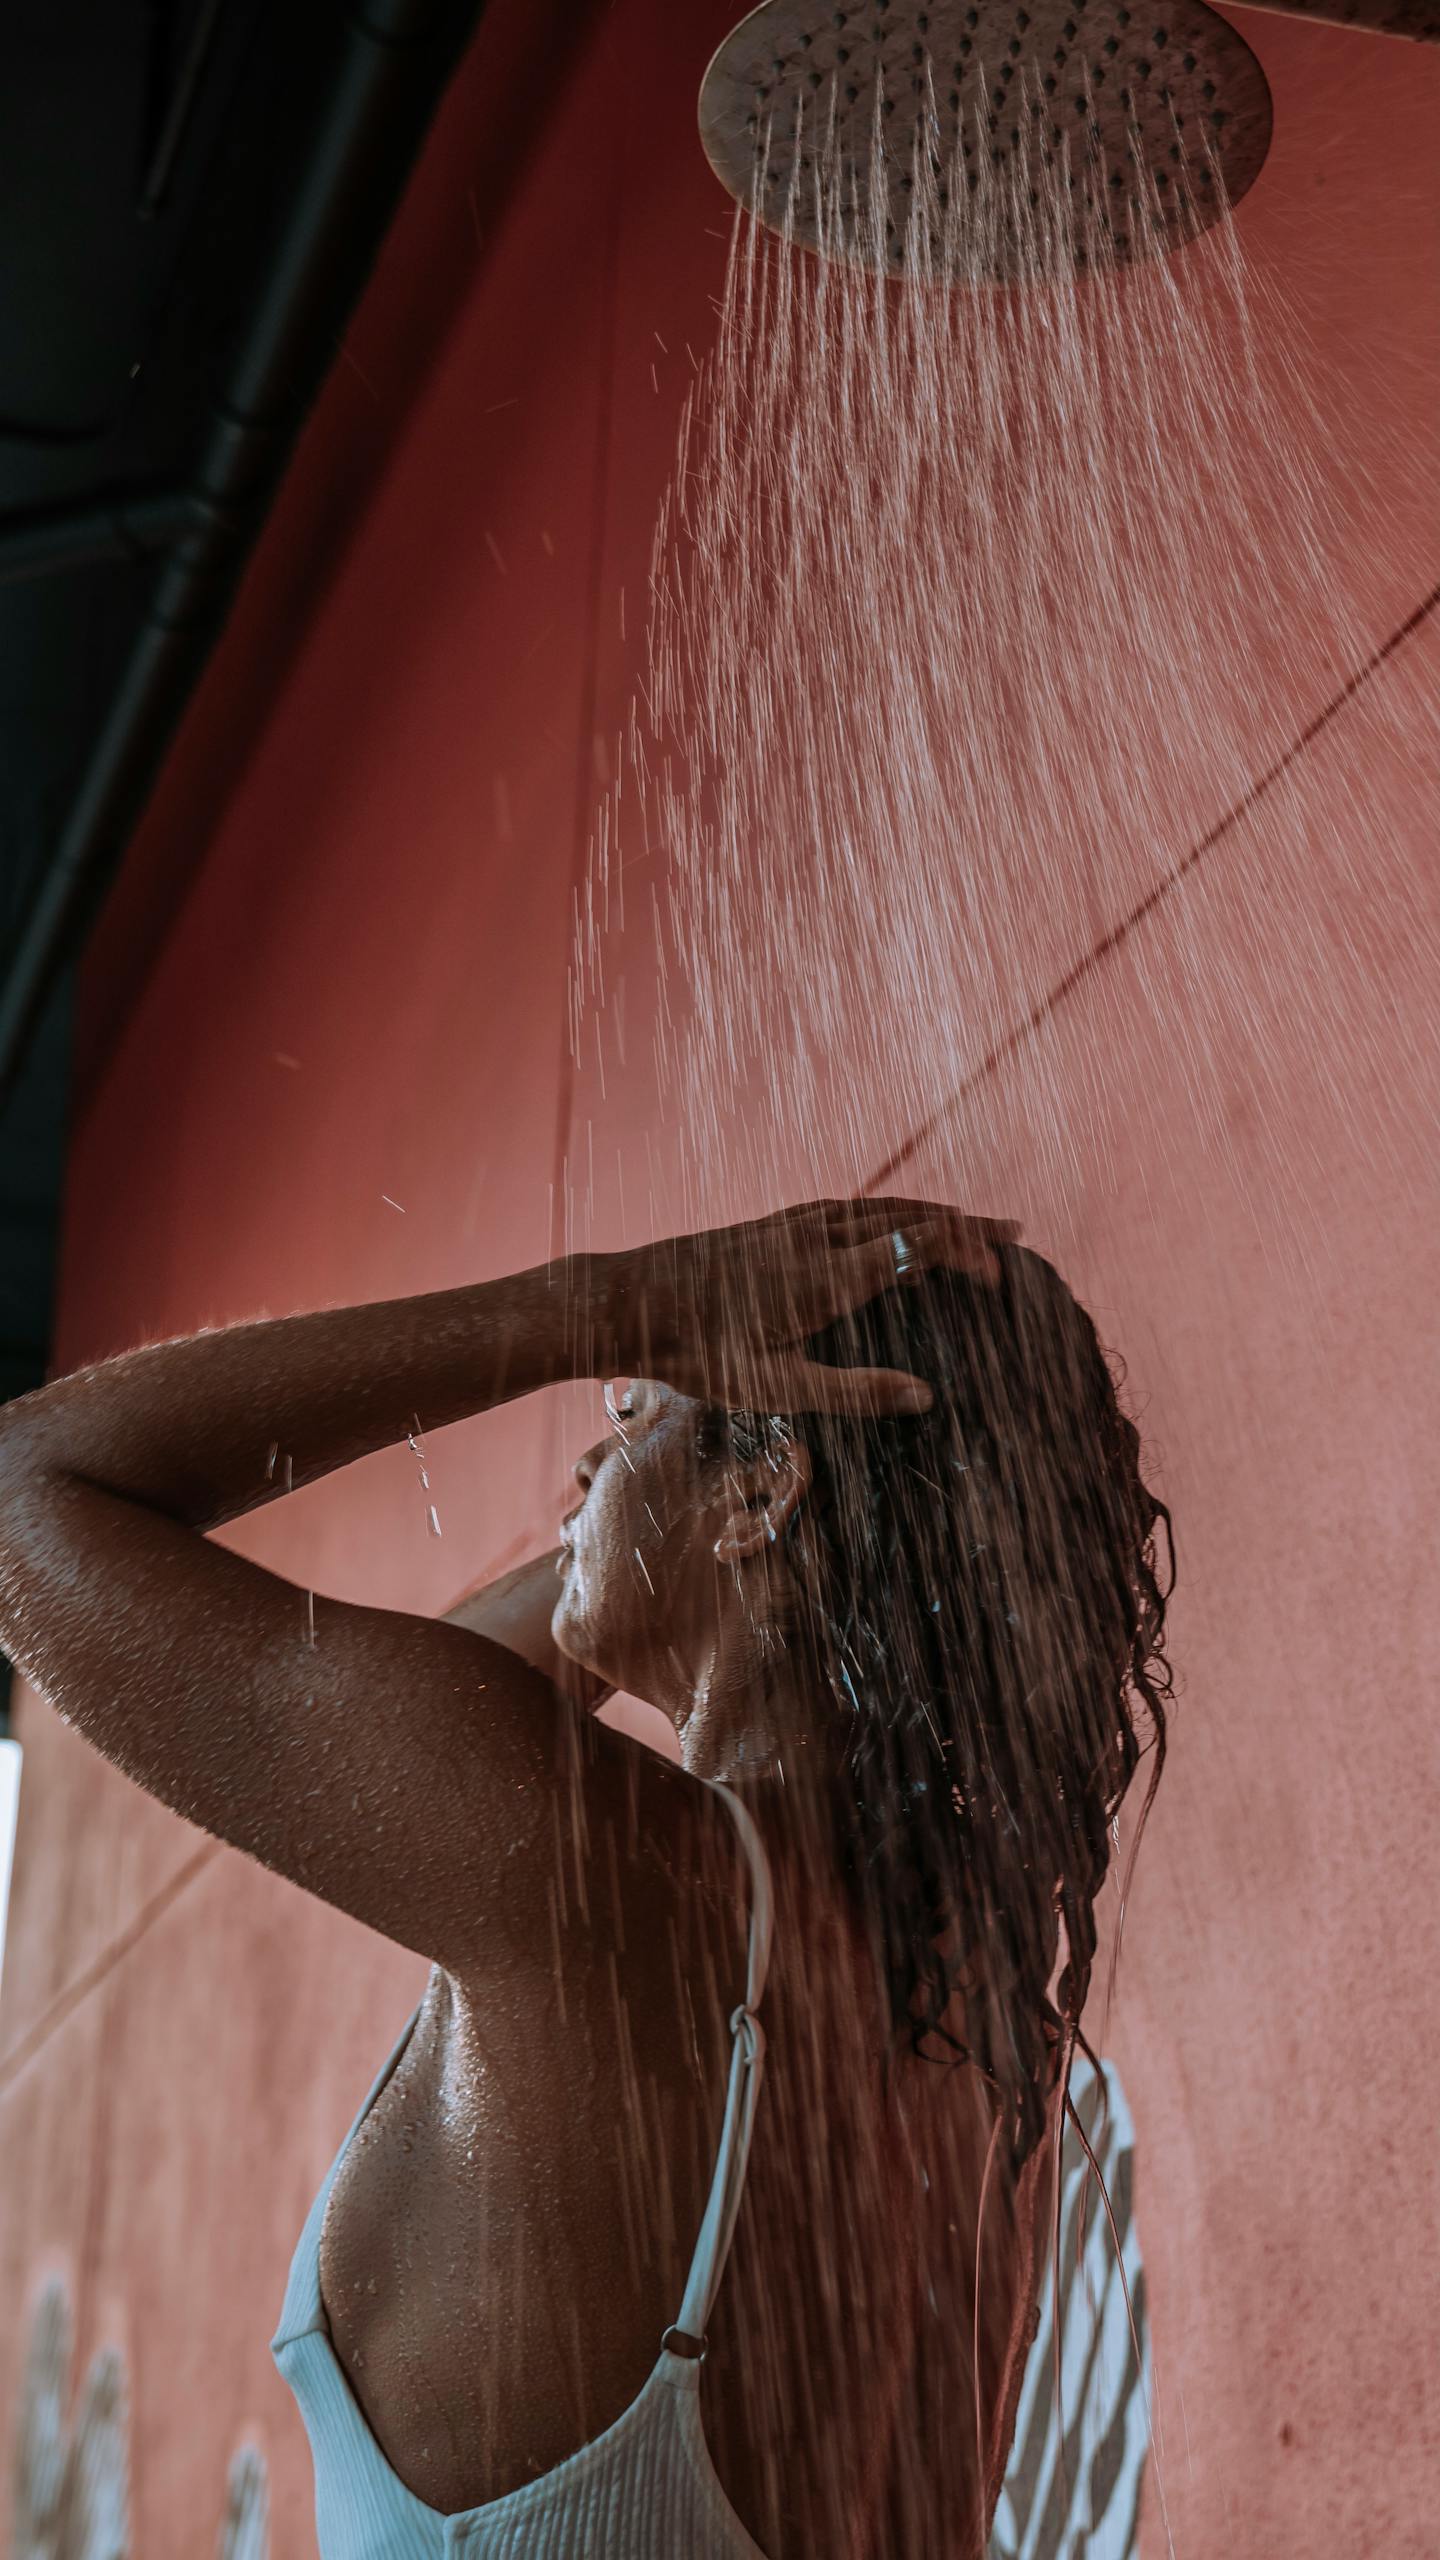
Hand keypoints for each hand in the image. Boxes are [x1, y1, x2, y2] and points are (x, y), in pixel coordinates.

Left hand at [586, 1196, 1019, 1418]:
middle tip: (1014, 1232)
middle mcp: (817, 1239)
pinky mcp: (769, 1226)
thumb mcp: (777, 1388)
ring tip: (965, 1221)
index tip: (1001, 1276)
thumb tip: (926, 1396)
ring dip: (927, 1212)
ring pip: (876, 1207)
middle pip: (907, 1218)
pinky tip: (883, 1218)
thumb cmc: (699, 1354)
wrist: (627, 1301)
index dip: (969, 1253)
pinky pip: (844, 1207)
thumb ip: (853, 1391)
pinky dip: (884, 1210)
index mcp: (829, 1276)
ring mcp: (791, 1226)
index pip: (919, 1247)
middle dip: (965, 1224)